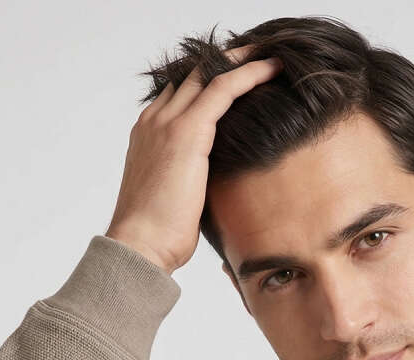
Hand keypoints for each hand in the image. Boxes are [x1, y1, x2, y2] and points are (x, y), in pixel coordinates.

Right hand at [105, 44, 282, 274]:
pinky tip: (272, 70)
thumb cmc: (157, 237)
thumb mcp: (173, 201)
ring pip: (209, 75)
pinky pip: (224, 89)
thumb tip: (213, 194)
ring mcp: (168, 123)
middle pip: (193, 77)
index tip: (236, 83)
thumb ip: (189, 183)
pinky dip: (250, 74)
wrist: (140, 245)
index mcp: (147, 136)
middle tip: (258, 59)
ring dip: (242, 62)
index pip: (179, 96)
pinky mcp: (188, 131)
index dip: (207, 84)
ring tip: (271, 59)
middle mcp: (154, 121)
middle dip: (225, 64)